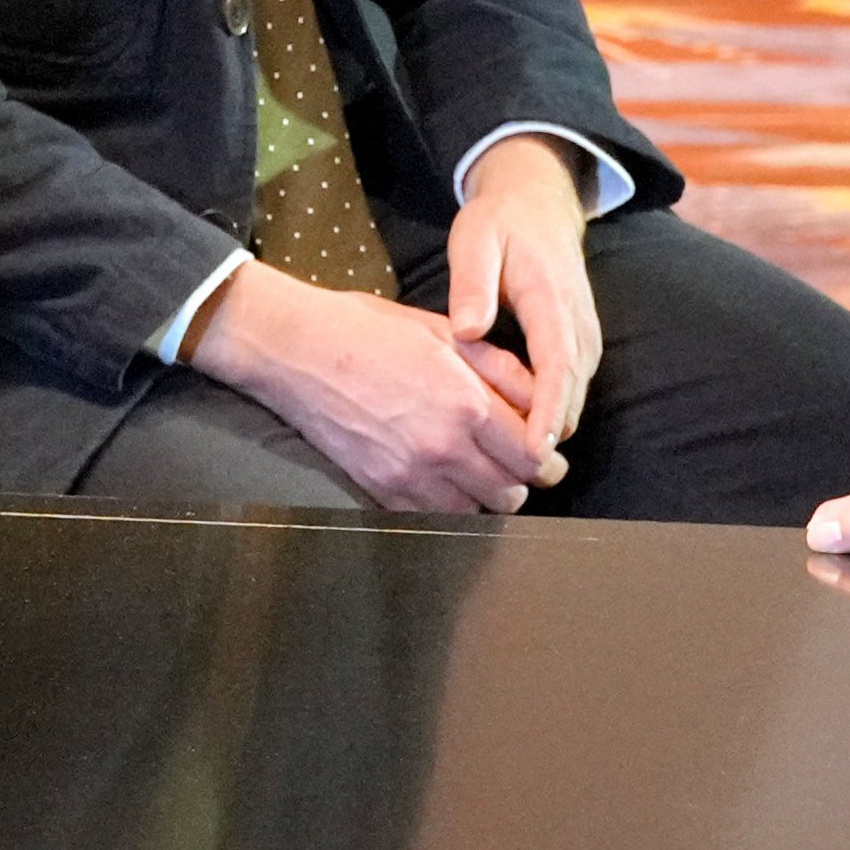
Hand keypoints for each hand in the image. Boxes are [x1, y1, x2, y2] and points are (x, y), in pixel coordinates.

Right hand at [190, 262, 566, 513]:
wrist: (301, 350)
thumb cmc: (371, 332)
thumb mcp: (447, 333)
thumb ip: (501, 369)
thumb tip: (540, 397)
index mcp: (468, 403)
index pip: (533, 456)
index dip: (547, 460)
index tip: (545, 455)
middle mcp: (445, 447)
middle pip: (512, 494)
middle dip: (521, 481)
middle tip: (514, 464)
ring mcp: (411, 475)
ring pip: (476, 512)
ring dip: (485, 497)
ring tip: (479, 473)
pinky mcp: (382, 491)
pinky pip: (432, 517)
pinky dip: (447, 506)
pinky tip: (443, 481)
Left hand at [446, 134, 603, 450]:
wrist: (537, 203)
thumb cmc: (499, 223)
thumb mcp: (475, 240)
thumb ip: (473, 285)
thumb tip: (466, 330)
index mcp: (551, 300)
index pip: (557, 366)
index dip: (548, 411)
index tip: (534, 449)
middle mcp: (578, 322)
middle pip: (572, 389)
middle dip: (551, 433)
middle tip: (520, 475)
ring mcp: (584, 332)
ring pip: (576, 391)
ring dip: (555, 426)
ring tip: (521, 467)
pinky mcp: (578, 339)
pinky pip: (572, 383)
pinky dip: (556, 410)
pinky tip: (527, 435)